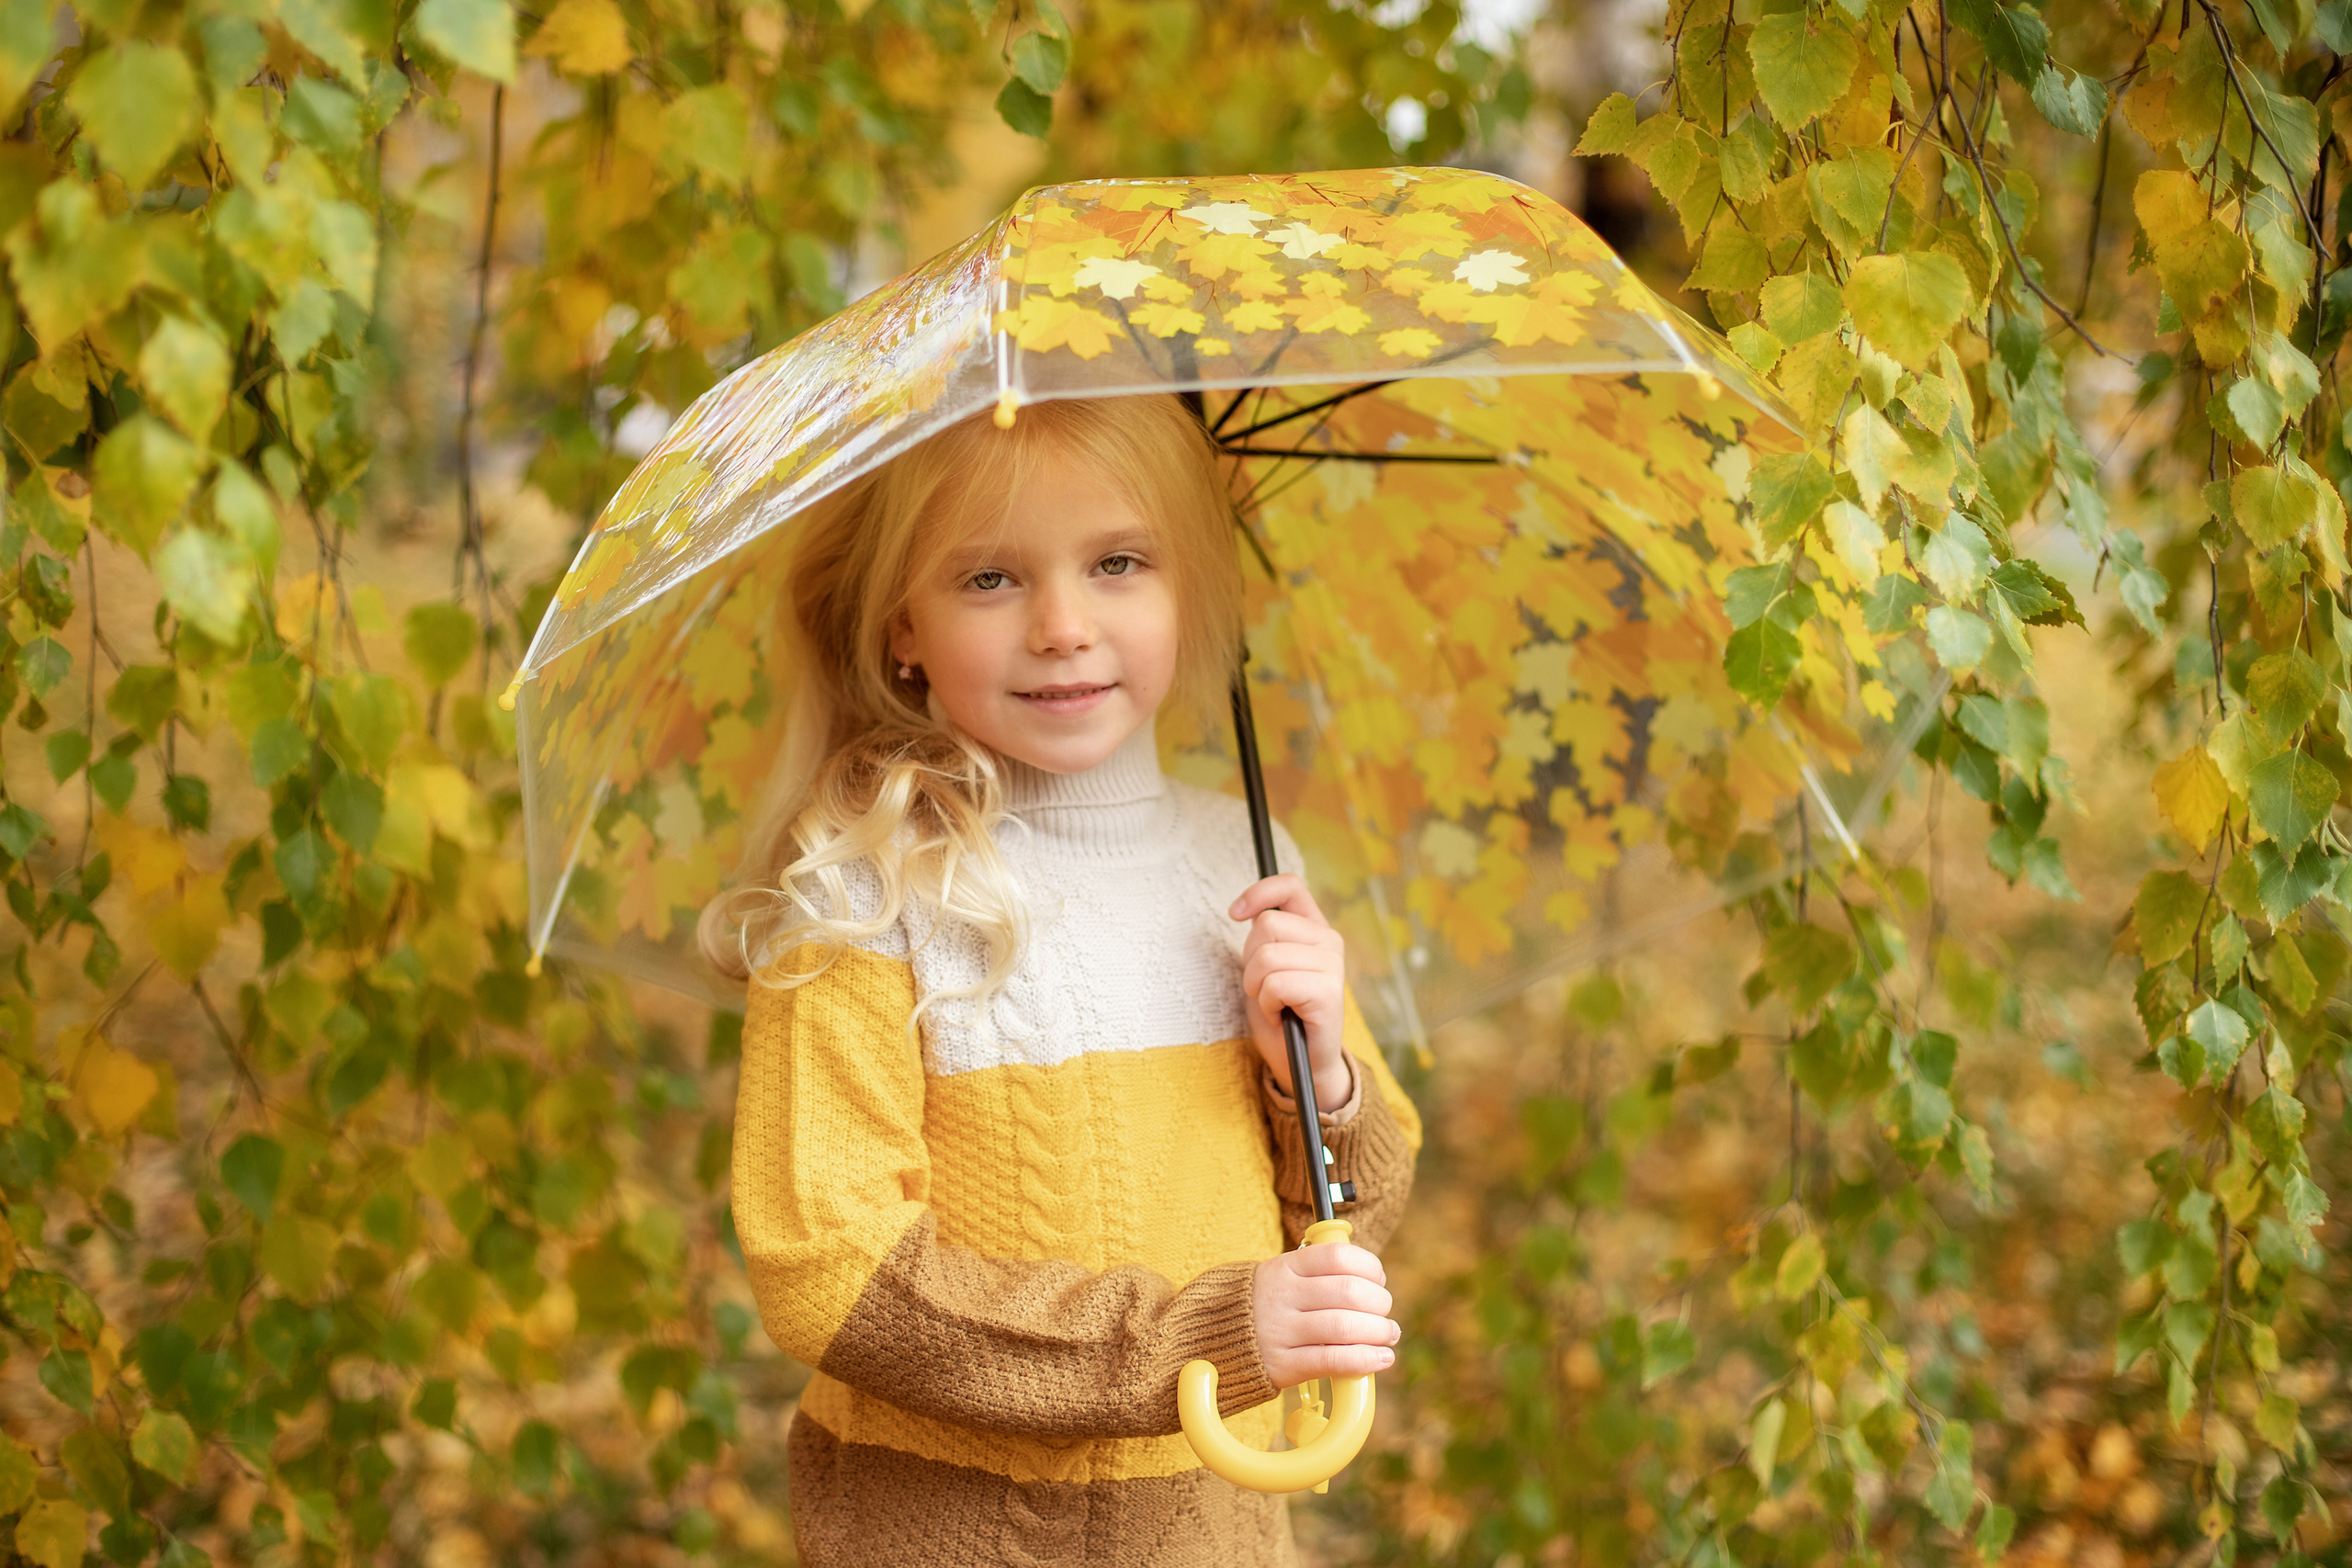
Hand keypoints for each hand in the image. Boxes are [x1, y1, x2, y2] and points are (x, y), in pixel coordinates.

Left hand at [1229, 874, 1349, 1110]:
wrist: (1301, 1063)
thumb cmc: (1282, 1014)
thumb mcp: (1266, 967)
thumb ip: (1266, 937)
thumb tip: (1248, 911)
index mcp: (1315, 929)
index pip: (1290, 886)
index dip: (1258, 892)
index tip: (1235, 913)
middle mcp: (1329, 941)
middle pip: (1267, 924)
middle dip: (1250, 960)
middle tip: (1264, 988)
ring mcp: (1333, 965)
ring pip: (1267, 956)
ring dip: (1257, 987)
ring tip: (1274, 1004)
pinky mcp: (1329, 992)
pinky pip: (1276, 984)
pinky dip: (1268, 1005)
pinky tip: (1282, 1016)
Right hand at [1251, 1242, 1397, 1387]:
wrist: (1218, 1338)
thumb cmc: (1269, 1305)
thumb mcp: (1284, 1275)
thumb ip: (1323, 1273)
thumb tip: (1375, 1284)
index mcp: (1285, 1267)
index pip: (1338, 1256)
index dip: (1369, 1267)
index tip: (1378, 1280)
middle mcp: (1282, 1295)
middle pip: (1348, 1292)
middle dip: (1380, 1303)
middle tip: (1385, 1314)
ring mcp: (1280, 1330)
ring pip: (1344, 1327)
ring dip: (1378, 1332)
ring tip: (1388, 1336)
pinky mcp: (1282, 1365)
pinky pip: (1332, 1361)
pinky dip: (1364, 1360)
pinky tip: (1381, 1358)